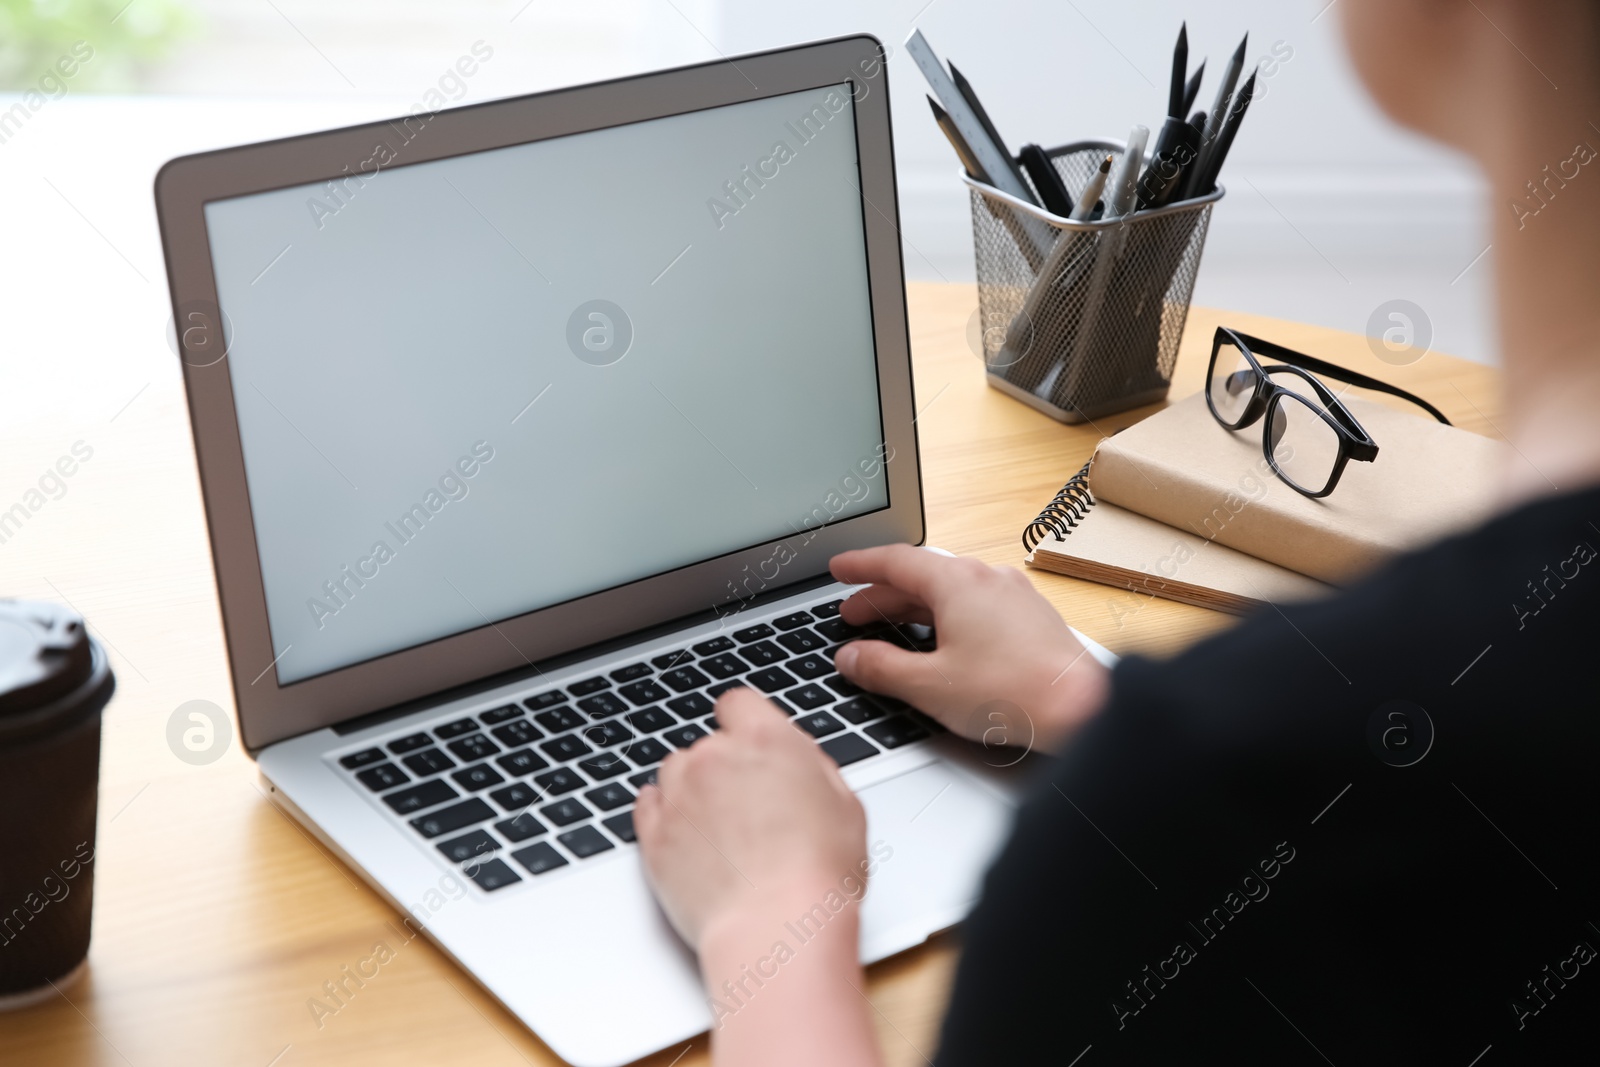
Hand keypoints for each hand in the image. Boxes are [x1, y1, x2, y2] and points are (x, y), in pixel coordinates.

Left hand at [635, 688, 869, 952]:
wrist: (775, 928)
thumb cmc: (818, 875)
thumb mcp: (846, 806)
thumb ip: (813, 769)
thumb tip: (799, 763)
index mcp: (766, 740)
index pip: (738, 702)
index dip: (744, 724)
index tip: (749, 744)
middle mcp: (715, 758)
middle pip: (707, 743)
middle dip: (724, 768)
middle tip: (749, 808)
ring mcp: (678, 796)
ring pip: (674, 772)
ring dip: (692, 790)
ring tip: (721, 830)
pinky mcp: (653, 836)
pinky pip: (647, 806)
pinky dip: (664, 815)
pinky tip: (689, 837)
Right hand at [829, 545, 1109, 752]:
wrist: (1083, 709)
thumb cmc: (1014, 694)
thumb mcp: (929, 686)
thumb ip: (881, 668)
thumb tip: (851, 658)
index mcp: (958, 582)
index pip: (895, 561)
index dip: (860, 566)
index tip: (839, 568)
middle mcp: (988, 578)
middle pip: (923, 576)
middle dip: (883, 595)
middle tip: (854, 614)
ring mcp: (1014, 595)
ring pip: (951, 591)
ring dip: (916, 607)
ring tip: (892, 630)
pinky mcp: (1032, 618)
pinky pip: (977, 605)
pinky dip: (948, 617)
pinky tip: (943, 643)